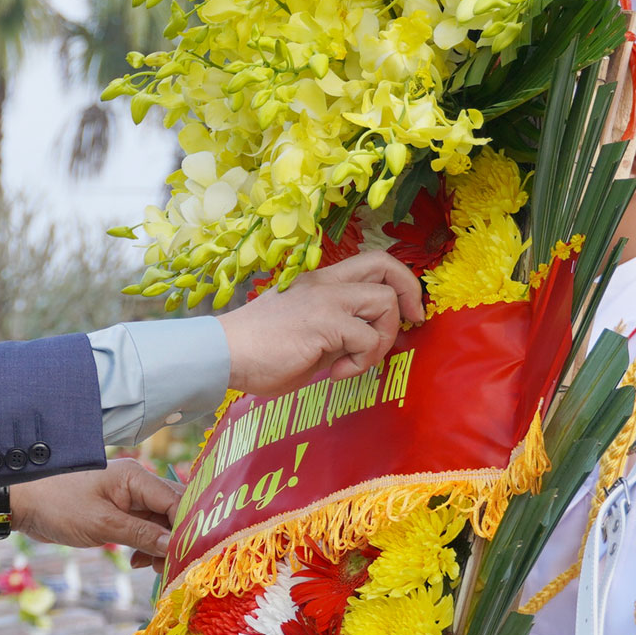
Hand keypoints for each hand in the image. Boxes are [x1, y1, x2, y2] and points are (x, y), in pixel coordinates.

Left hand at [10, 458, 181, 565]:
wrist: (24, 503)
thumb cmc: (59, 505)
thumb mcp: (102, 524)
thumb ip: (141, 535)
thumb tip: (175, 547)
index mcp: (137, 477)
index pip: (178, 501)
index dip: (189, 529)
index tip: (192, 556)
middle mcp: (138, 484)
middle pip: (174, 511)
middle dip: (178, 539)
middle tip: (174, 567)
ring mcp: (129, 498)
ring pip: (161, 522)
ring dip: (162, 546)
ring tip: (154, 568)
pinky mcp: (119, 512)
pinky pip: (145, 528)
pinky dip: (147, 545)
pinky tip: (139, 562)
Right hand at [217, 252, 424, 398]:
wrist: (223, 354)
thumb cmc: (258, 351)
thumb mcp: (307, 332)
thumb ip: (337, 331)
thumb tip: (367, 342)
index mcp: (320, 281)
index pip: (373, 262)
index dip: (401, 282)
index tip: (407, 312)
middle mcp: (326, 282)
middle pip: (387, 266)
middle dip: (411, 295)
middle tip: (411, 324)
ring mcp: (326, 299)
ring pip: (385, 302)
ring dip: (382, 339)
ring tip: (355, 361)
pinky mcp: (325, 321)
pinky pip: (367, 338)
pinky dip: (361, 362)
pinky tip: (336, 373)